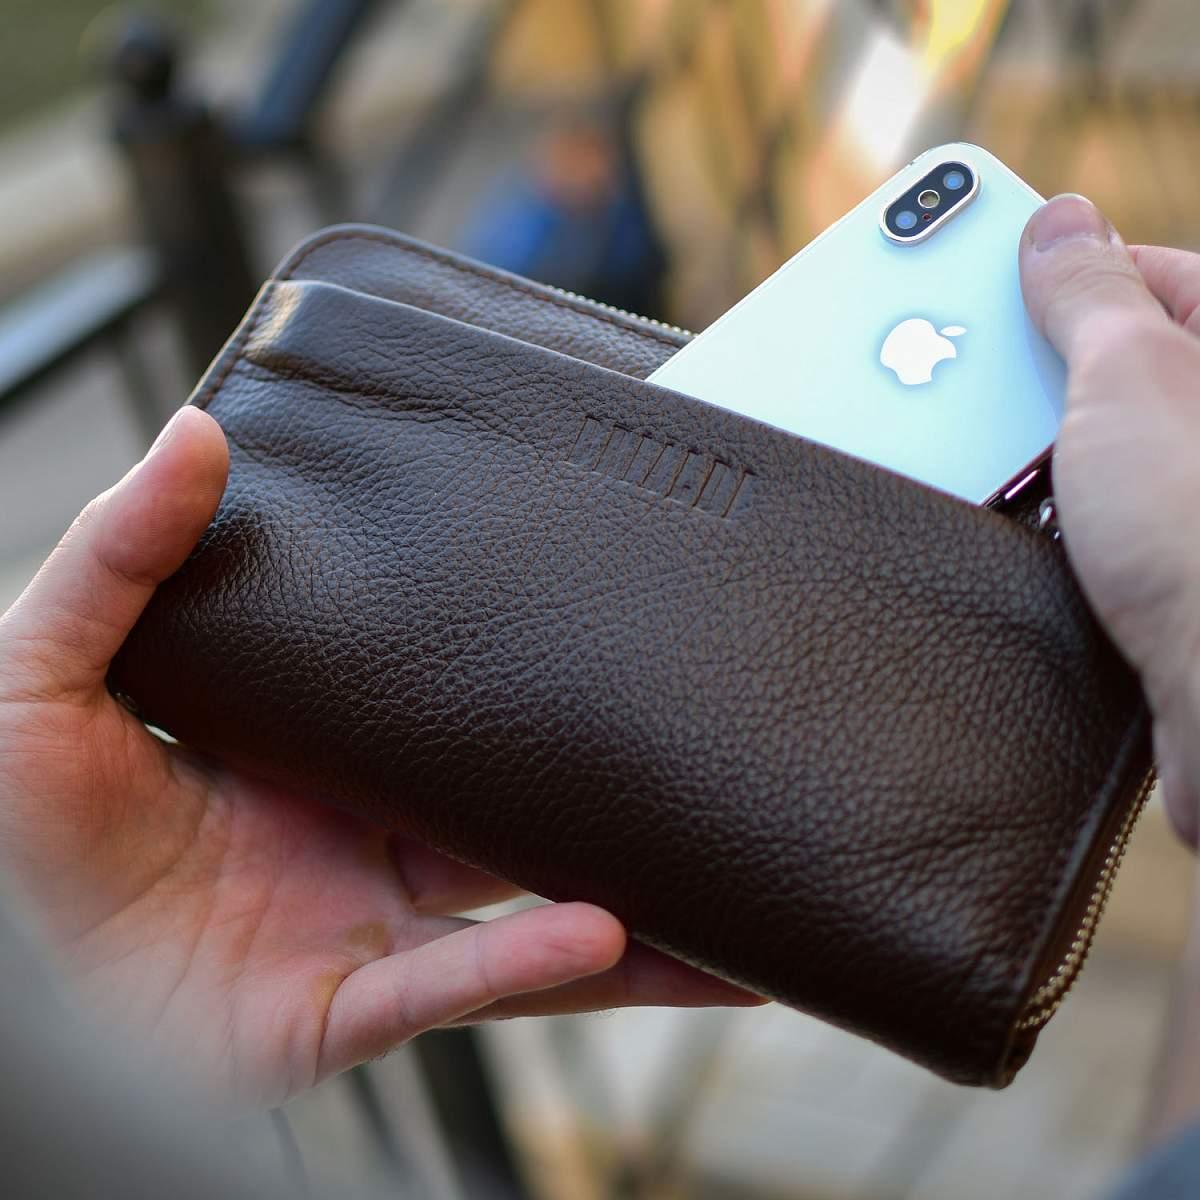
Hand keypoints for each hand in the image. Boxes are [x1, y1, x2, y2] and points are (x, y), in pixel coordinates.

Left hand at [0, 407, 759, 1107]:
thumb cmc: (14, 821)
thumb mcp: (50, 661)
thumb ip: (122, 555)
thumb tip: (200, 436)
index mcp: (322, 756)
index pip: (441, 703)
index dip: (512, 668)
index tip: (591, 618)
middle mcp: (361, 841)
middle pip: (511, 813)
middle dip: (604, 796)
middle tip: (693, 742)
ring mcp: (362, 928)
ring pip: (519, 915)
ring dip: (618, 903)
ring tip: (716, 876)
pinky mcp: (339, 1015)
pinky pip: (447, 989)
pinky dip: (528, 962)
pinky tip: (600, 931)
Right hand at [1019, 194, 1199, 844]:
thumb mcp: (1129, 376)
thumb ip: (1087, 293)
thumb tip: (1060, 219)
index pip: (1144, 272)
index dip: (1056, 272)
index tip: (983, 278)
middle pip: (1106, 360)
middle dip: (1028, 373)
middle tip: (966, 380)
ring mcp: (1187, 491)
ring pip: (1087, 443)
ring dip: (1027, 452)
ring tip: (989, 461)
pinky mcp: (1166, 559)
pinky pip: (1085, 510)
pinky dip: (1044, 510)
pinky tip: (1015, 521)